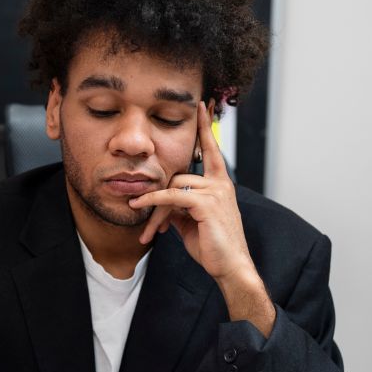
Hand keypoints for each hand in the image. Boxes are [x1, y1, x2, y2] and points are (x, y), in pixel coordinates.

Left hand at [129, 101, 275, 335]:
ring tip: (149, 232)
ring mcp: (215, 191)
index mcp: (221, 184)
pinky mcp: (205, 203)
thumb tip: (163, 202)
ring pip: (172, 187)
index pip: (212, 149)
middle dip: (158, 199)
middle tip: (147, 222)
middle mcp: (220, 183)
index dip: (205, 127)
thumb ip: (181, 205)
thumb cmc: (213, 246)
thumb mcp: (193, 221)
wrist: (229, 267)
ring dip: (155, 210)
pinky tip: (142, 209)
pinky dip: (154, 202)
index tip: (201, 104)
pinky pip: (171, 196)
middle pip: (178, 176)